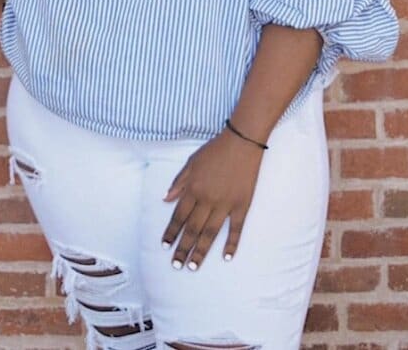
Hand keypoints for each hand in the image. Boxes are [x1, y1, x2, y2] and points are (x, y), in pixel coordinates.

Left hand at [161, 128, 264, 269]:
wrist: (242, 141)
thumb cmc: (215, 150)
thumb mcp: (192, 162)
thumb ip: (179, 182)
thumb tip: (166, 199)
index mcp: (193, 189)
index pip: (178, 216)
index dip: (171, 232)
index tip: (165, 246)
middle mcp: (207, 200)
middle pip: (192, 229)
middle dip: (182, 249)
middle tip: (176, 265)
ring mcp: (225, 204)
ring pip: (210, 233)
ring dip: (200, 251)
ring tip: (193, 267)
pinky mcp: (241, 205)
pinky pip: (236, 228)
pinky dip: (231, 243)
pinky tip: (226, 257)